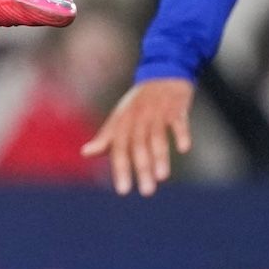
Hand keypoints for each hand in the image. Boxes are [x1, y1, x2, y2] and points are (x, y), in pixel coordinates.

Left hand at [81, 78, 194, 195]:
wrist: (161, 76)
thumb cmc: (137, 104)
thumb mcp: (118, 118)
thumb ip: (105, 138)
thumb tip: (84, 153)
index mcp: (122, 122)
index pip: (118, 148)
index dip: (120, 169)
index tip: (123, 191)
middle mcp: (137, 118)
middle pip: (138, 146)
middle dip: (141, 169)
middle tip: (147, 192)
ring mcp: (157, 112)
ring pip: (157, 137)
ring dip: (160, 156)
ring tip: (162, 177)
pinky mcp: (177, 108)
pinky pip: (178, 122)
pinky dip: (181, 133)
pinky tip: (184, 148)